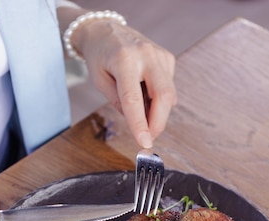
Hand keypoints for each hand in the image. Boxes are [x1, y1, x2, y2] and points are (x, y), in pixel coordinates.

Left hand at [74, 19, 176, 147]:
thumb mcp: (99, 80)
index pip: (133, 98)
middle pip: (162, 96)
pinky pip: (168, 87)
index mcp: (123, 59)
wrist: (106, 30)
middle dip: (158, 122)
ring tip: (141, 109)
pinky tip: (145, 92)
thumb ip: (118, 102)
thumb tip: (138, 122)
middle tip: (148, 137)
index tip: (144, 143)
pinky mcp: (167, 57)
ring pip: (169, 94)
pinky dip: (158, 98)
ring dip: (158, 111)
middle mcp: (145, 54)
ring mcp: (160, 55)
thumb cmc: (100, 56)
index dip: (140, 123)